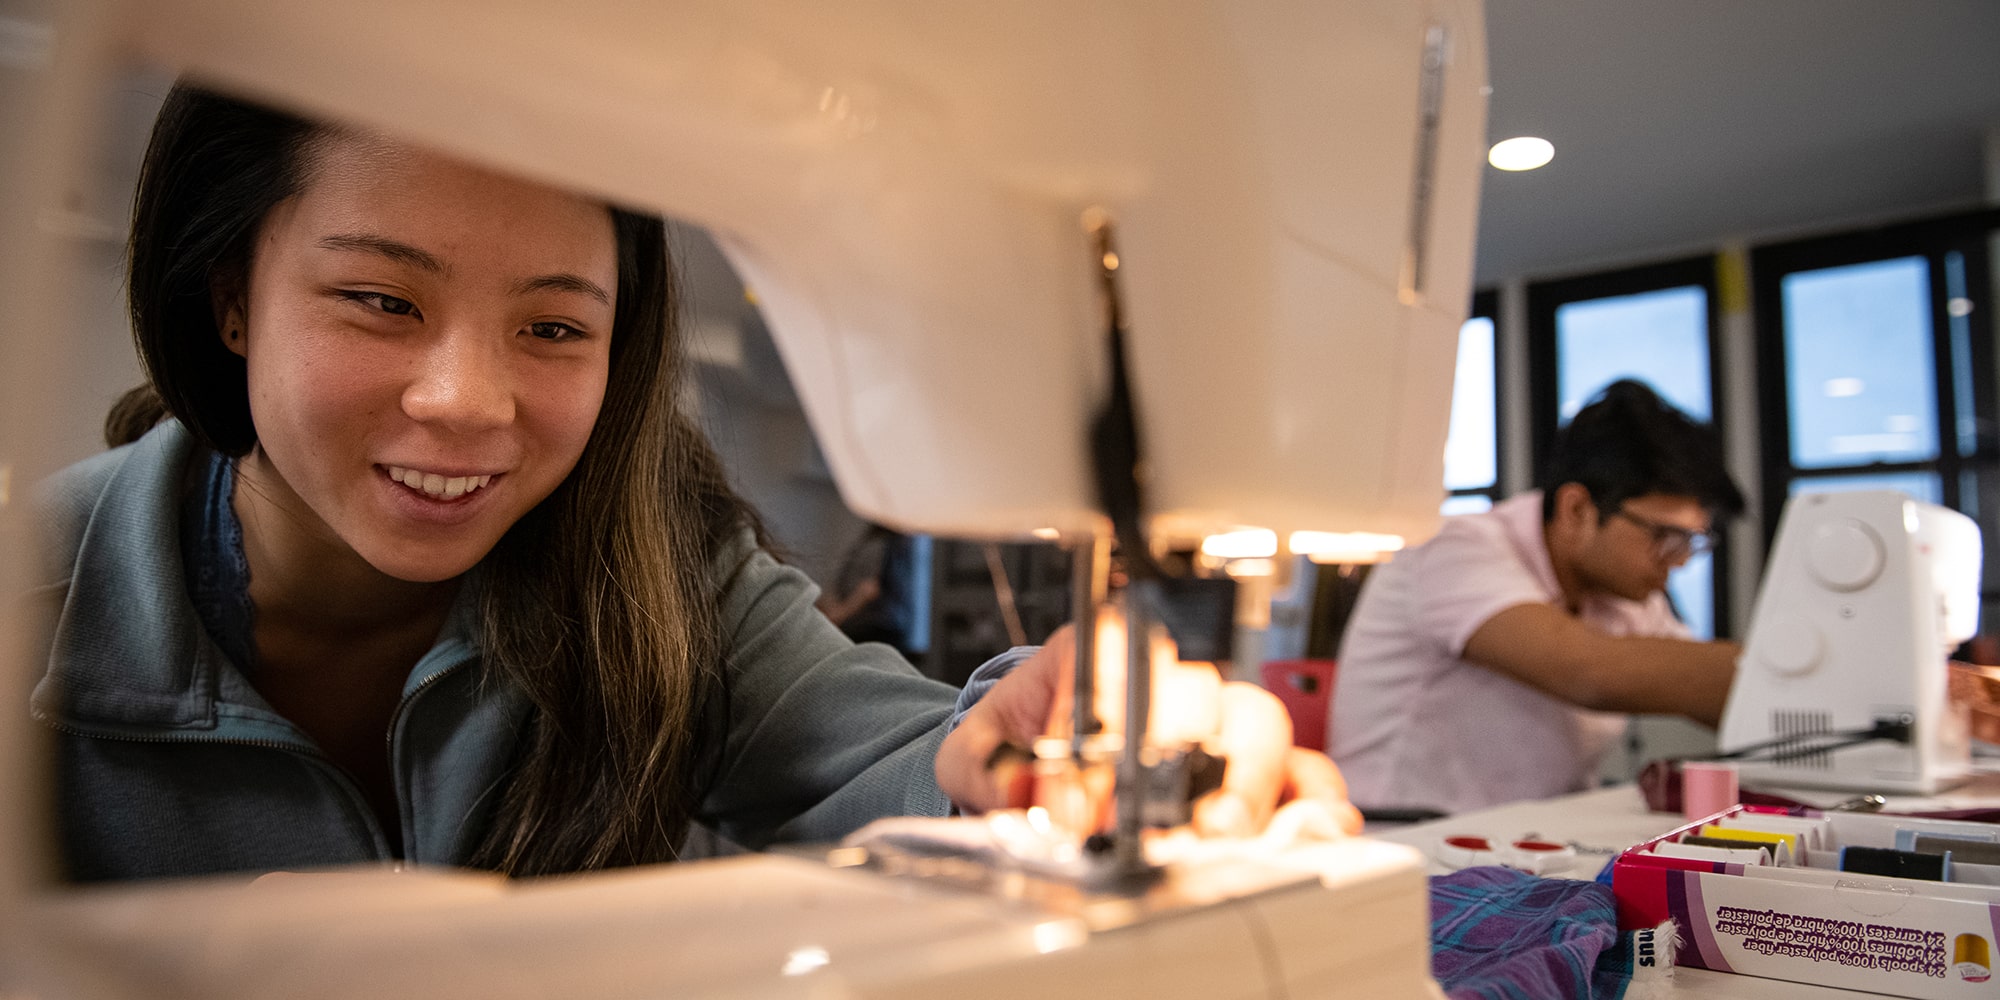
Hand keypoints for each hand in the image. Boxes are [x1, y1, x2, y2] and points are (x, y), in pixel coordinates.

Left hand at [934, 620, 1361, 837]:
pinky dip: (1310, 803)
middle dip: (1193, 761)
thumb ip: (984, 768)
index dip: (1098, 739)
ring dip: (1252, 788)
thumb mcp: (976, 750)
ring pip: (1261, 730)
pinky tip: (1308, 831)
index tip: (1076, 806)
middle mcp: (1169, 672)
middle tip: (1175, 822)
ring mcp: (1219, 717)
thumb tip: (1016, 790)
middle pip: (1204, 695)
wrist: (1033, 760)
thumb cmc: (1017, 743)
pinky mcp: (1257, 766)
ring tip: (1227, 838)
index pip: (1112, 674)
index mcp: (1099, 646)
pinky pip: (1302, 771)